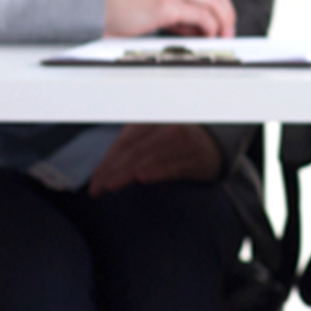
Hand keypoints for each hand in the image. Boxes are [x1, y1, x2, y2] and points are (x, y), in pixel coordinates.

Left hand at [87, 123, 223, 195]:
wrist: (215, 148)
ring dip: (127, 172)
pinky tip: (142, 177)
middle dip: (112, 170)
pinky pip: (174, 165)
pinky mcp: (197, 158)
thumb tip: (102, 172)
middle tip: (97, 189)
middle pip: (134, 149)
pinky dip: (157, 170)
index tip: (95, 181)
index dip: (107, 161)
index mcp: (153, 121)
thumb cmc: (177, 146)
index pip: (124, 141)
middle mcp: (168, 127)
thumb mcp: (153, 139)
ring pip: (149, 156)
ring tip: (111, 186)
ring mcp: (184, 141)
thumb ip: (131, 150)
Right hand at [104, 0, 235, 37]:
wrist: (91, 11)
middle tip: (228, 30)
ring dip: (221, 21)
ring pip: (212, 1)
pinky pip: (202, 14)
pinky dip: (210, 27)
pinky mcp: (166, 3)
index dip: (219, 1)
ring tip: (219, 36)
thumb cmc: (117, 8)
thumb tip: (201, 21)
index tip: (223, 18)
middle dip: (225, 12)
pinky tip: (206, 36)